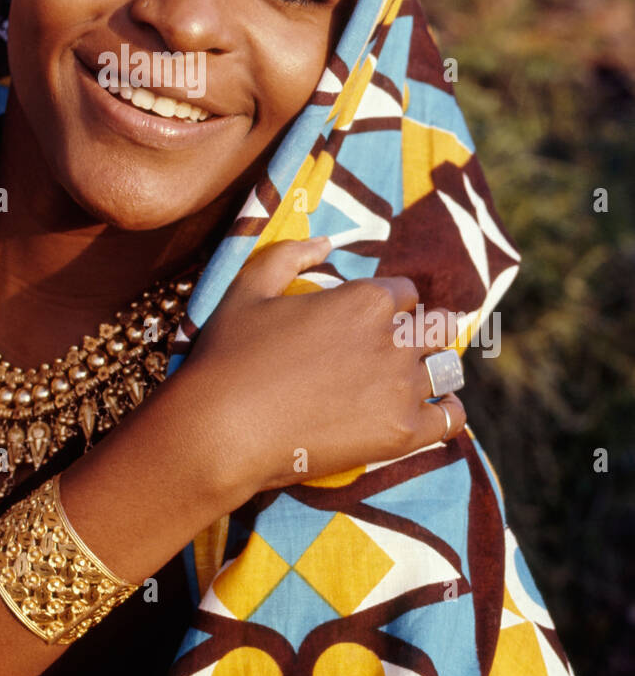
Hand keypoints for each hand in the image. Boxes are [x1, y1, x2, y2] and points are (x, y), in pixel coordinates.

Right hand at [186, 237, 466, 500]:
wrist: (223, 428)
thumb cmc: (232, 353)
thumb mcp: (250, 286)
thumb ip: (290, 254)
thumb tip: (326, 242)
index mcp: (365, 299)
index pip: (406, 291)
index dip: (391, 301)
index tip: (374, 318)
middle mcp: (394, 339)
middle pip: (439, 326)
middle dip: (425, 330)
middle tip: (401, 346)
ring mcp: (402, 388)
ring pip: (448, 368)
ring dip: (434, 368)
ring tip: (418, 377)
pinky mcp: (402, 433)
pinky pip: (451, 418)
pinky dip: (447, 411)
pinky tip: (434, 409)